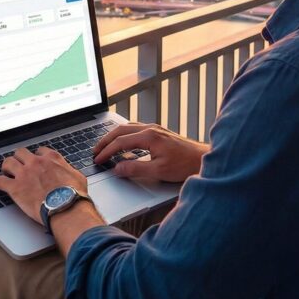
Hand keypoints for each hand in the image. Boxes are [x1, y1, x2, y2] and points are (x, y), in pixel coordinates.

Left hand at [0, 147, 87, 223]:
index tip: (36, 161)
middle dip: (19, 158)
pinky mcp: (15, 188)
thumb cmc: (73, 195)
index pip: (40, 151)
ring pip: (8, 162)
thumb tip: (68, 172)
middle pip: (21, 152)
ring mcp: (24, 174)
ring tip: (6, 172)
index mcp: (51, 159)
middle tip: (19, 165)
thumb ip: (68, 170)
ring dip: (6, 167)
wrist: (65, 207)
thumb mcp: (77, 177)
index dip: (36, 157)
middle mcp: (35, 163)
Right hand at [93, 122, 208, 182]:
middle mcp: (151, 129)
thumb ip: (135, 169)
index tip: (98, 160)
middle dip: (105, 140)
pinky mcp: (159, 132)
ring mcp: (155, 129)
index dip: (106, 151)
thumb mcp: (158, 171)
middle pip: (120, 130)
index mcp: (149, 136)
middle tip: (95, 151)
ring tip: (105, 146)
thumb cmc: (184, 165)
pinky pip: (136, 129)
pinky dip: (124, 135)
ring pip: (128, 127)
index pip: (120, 142)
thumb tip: (117, 169)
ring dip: (114, 136)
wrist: (203, 159)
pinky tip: (124, 142)